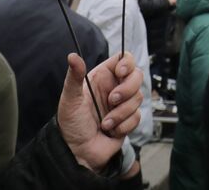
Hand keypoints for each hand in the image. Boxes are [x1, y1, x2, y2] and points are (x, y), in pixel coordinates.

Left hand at [57, 52, 144, 171]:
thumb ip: (74, 77)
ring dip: (121, 113)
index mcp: (102, 78)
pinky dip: (123, 125)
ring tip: (104, 123)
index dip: (127, 63)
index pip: (124, 59)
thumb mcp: (70, 99)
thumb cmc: (71, 125)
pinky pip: (137, 117)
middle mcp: (114, 88)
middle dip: (127, 89)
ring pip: (138, 98)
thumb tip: (72, 56)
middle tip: (111, 100)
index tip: (120, 73)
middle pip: (137, 76)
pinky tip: (111, 130)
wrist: (78, 153)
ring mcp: (123, 104)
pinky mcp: (128, 120)